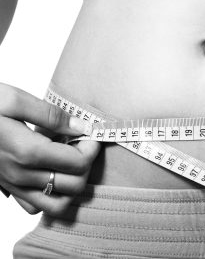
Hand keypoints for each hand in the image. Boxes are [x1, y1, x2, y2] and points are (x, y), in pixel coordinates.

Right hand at [0, 83, 100, 215]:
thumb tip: (80, 126)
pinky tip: (54, 175)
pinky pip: (38, 206)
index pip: (78, 162)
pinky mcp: (10, 189)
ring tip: (72, 162)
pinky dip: (54, 197)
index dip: (91, 148)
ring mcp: (16, 186)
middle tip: (82, 146)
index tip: (90, 134)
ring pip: (60, 203)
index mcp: (28, 151)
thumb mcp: (13, 100)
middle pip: (74, 185)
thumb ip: (51, 115)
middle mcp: (23, 175)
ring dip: (74, 184)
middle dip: (87, 165)